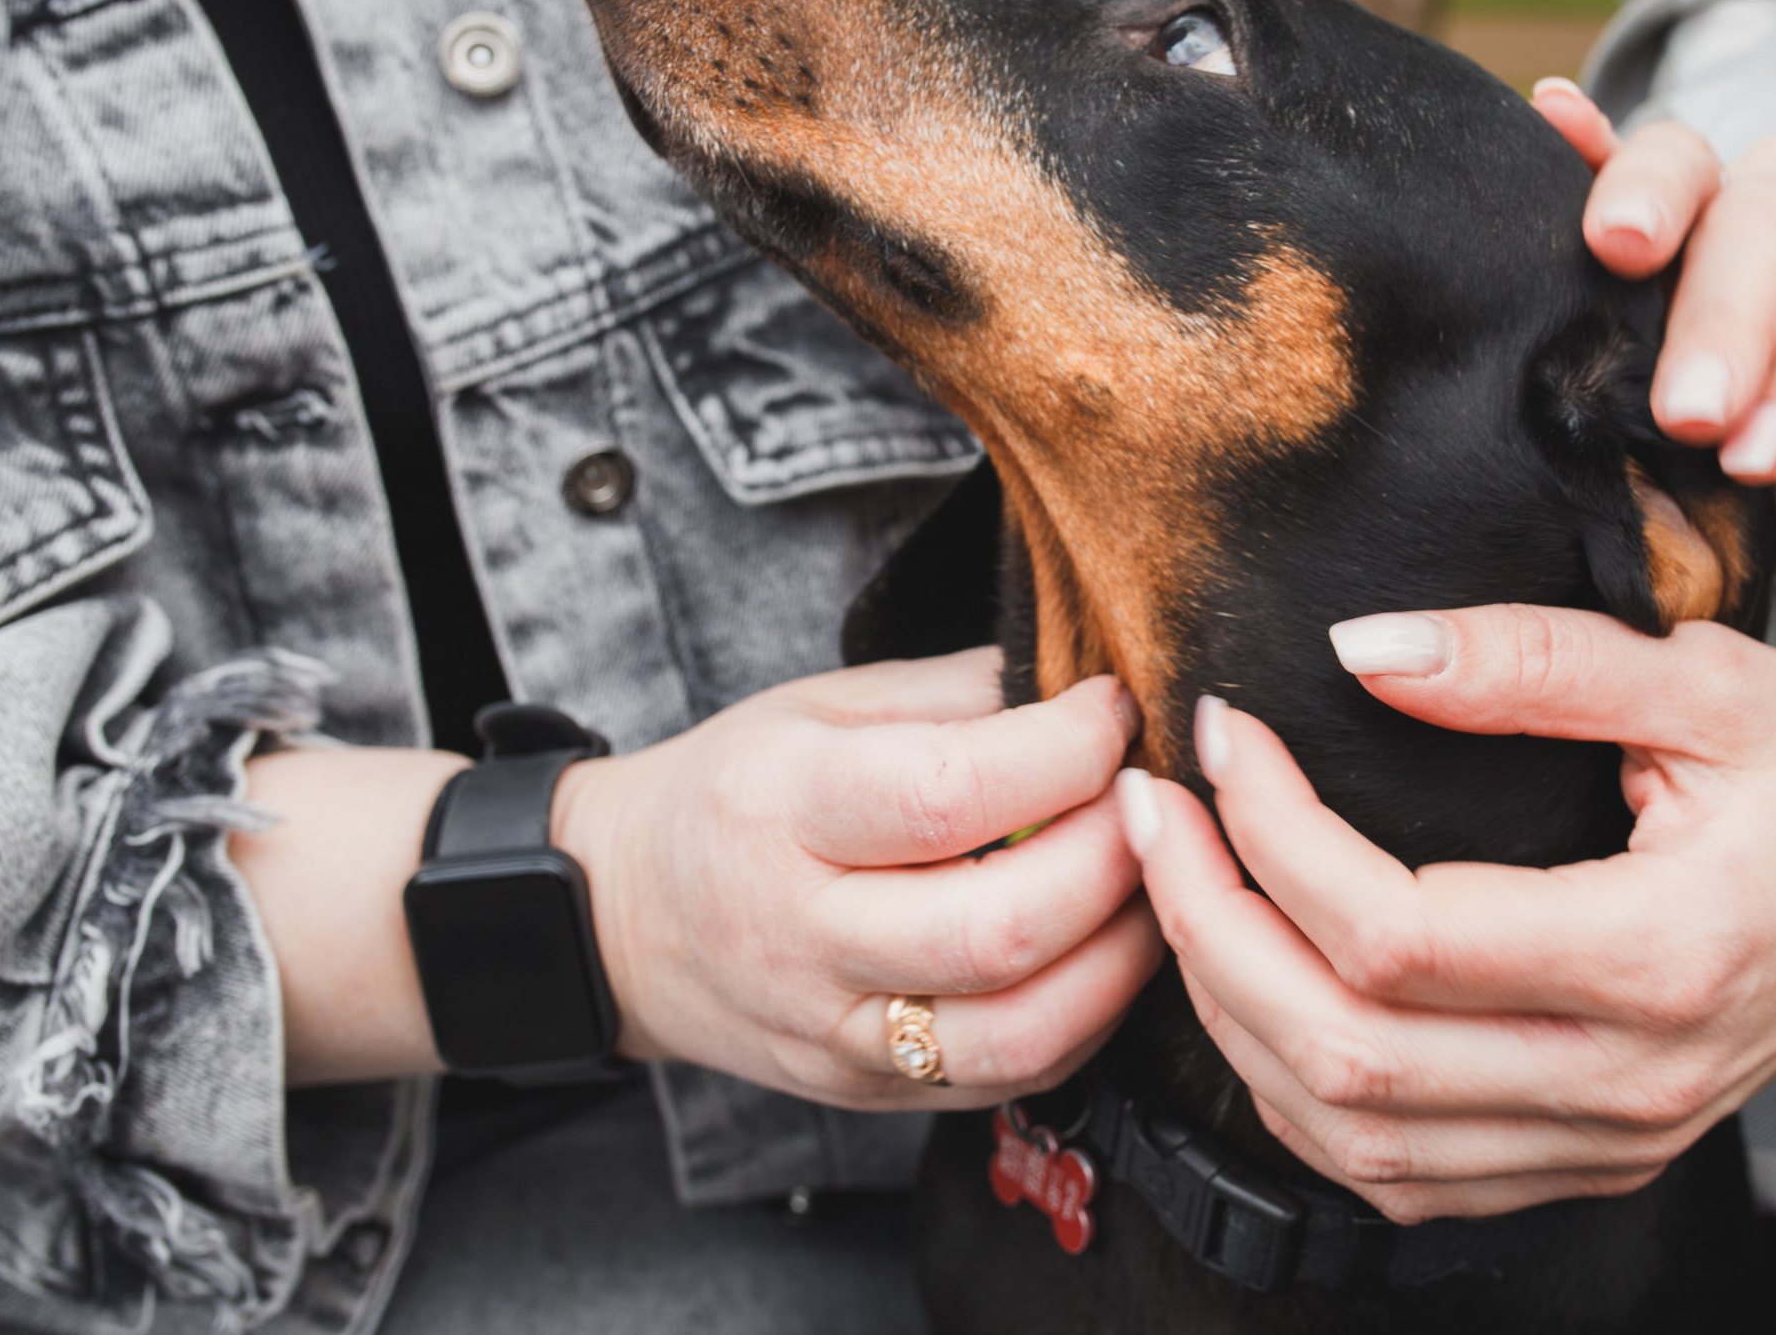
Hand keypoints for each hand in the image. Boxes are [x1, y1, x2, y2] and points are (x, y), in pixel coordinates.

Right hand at [556, 647, 1159, 1108]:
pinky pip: (1010, 1077)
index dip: (1065, 750)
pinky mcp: (871, 1093)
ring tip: (1150, 882)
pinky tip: (1103, 952)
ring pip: (1019, 1031)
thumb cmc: (735, 793)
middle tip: (1153, 801)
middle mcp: (805, 936)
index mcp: (783, 810)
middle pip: (998, 928)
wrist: (622, 918)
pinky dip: (1086, 1016)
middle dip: (1114, 858)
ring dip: (1121, 955)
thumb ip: (957, 692)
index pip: (949, 794)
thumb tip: (1086, 682)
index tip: (1114, 710)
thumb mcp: (820, 703)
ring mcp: (837, 1033)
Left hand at [1120, 606, 1775, 1220]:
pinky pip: (1399, 1174)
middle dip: (1208, 925)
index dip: (1276, 834)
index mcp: (1657, 957)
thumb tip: (1363, 652)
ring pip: (1351, 1134)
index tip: (1229, 735)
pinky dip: (1299, 1092)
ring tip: (1184, 889)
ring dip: (1233, 1013)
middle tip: (1154, 813)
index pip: (1396, 933)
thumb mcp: (1706, 679)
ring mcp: (1604, 1139)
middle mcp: (1625, 1080)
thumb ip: (1531, 662)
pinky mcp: (1588, 1158)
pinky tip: (1260, 992)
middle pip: (1342, 1051)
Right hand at [1533, 81, 1775, 553]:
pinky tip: (1553, 114)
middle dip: (1724, 321)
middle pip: (1765, 223)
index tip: (1757, 458)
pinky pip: (1608, 153)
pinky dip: (1579, 142)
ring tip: (1618, 245)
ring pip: (1684, 163)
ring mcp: (1717, 175)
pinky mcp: (1639, 188)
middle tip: (1689, 416)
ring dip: (1649, 201)